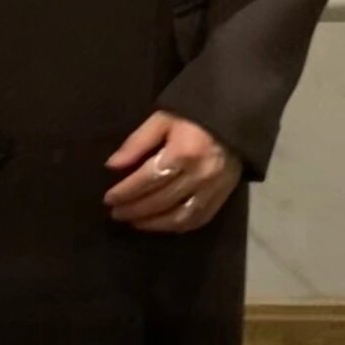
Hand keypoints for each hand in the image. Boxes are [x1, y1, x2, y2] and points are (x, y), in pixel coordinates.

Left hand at [103, 111, 241, 233]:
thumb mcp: (162, 120)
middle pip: (160, 200)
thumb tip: (112, 165)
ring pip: (178, 216)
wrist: (235, 122)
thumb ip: (137, 142)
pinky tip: (160, 225)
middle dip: (135, 209)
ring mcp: (212, 190)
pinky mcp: (222, 198)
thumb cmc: (193, 117)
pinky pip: (197, 220)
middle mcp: (198, 175)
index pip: (148, 179)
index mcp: (182, 152)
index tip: (109, 198)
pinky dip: (176, 226)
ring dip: (153, 223)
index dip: (126, 191)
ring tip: (133, 222)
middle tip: (116, 213)